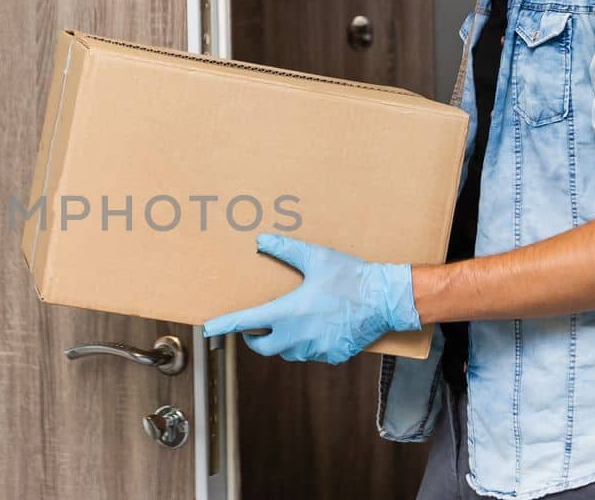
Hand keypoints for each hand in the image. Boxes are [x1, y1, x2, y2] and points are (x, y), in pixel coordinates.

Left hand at [203, 234, 420, 364]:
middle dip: (256, 340)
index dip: (224, 325)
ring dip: (284, 341)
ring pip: (289, 352)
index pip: (246, 322)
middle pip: (263, 348)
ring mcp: (316, 348)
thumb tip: (262, 239)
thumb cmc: (351, 276)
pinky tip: (319, 327)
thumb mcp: (316, 257)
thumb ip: (286, 249)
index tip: (209, 328)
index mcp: (289, 312)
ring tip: (292, 323)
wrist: (386, 298)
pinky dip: (309, 344)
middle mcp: (298, 336)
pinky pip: (313, 353)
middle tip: (256, 329)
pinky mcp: (334, 355)